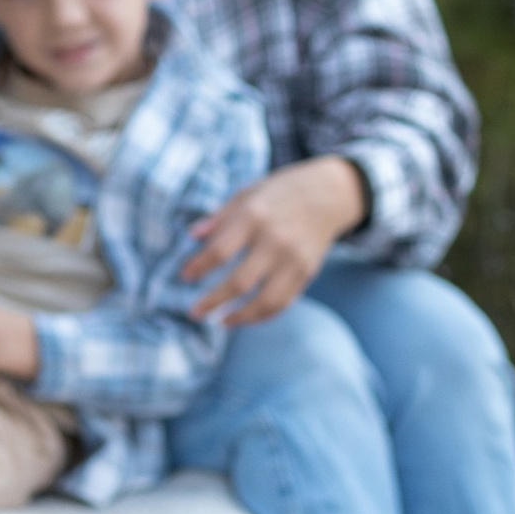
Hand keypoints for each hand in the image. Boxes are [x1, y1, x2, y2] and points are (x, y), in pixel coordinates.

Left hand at [183, 157, 368, 329]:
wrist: (329, 193)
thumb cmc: (280, 192)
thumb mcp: (247, 194)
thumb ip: (220, 217)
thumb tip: (192, 235)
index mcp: (255, 216)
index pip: (220, 250)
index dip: (199, 266)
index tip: (184, 276)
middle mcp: (275, 240)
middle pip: (240, 282)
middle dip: (212, 301)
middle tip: (194, 312)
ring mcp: (294, 259)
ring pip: (265, 301)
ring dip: (240, 317)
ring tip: (220, 321)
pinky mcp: (308, 272)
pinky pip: (283, 302)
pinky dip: (263, 315)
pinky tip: (244, 316)